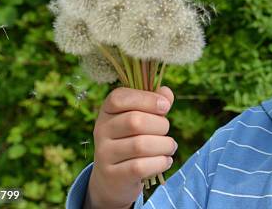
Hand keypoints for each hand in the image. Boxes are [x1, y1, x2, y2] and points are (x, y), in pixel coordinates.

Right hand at [84, 86, 176, 208]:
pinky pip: (141, 166)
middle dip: (160, 125)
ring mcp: (104, 154)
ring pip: (140, 145)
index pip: (119, 98)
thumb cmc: (132, 139)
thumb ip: (154, 102)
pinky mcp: (113, 175)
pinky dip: (160, 162)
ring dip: (164, 145)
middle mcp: (101, 130)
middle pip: (135, 121)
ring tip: (170, 147)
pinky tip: (165, 160)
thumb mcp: (141, 117)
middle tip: (166, 131)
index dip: (147, 99)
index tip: (165, 106)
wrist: (112, 178)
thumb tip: (166, 92)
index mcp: (107, 110)